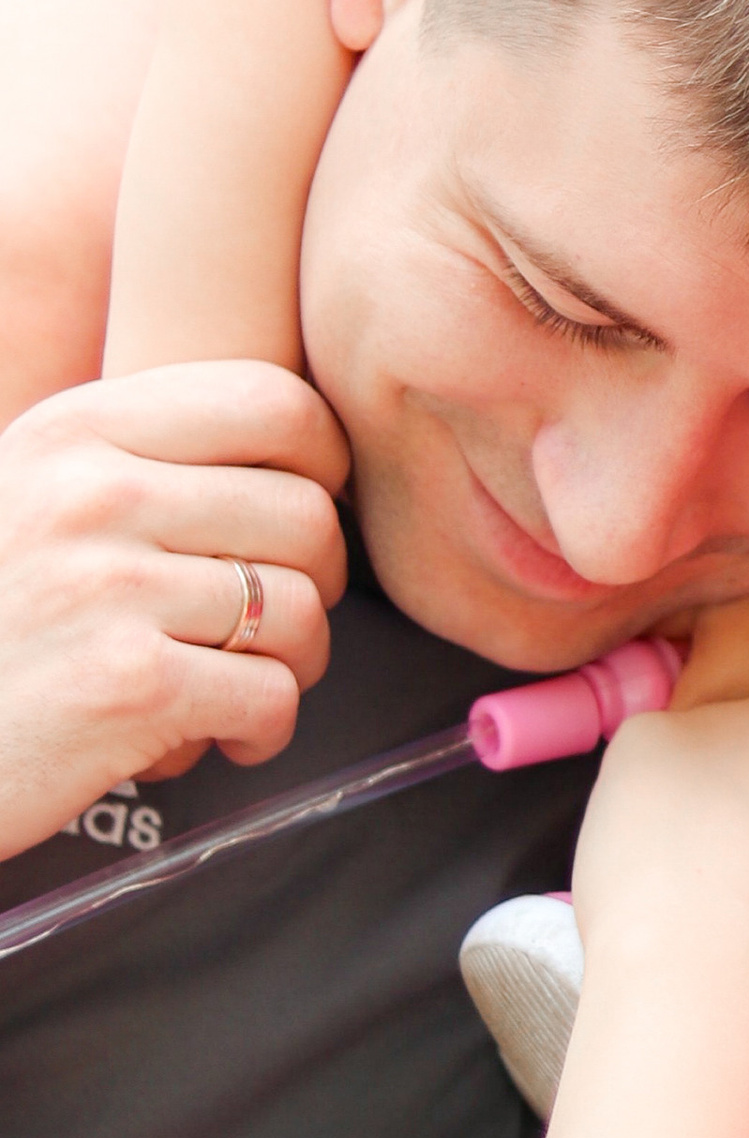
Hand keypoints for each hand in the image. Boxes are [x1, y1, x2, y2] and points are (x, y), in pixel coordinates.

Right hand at [0, 363, 348, 862]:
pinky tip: (219, 736)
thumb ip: (141, 458)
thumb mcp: (35, 496)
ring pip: (299, 612)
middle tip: (271, 623)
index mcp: (78, 430)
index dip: (324, 463)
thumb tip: (306, 448)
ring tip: (239, 683)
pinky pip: (272, 694)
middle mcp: (94, 495)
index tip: (307, 511)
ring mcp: (109, 589)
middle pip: (307, 516)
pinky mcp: (128, 686)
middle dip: (316, 582)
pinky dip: (263, 728)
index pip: (274, 401)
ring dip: (293, 665)